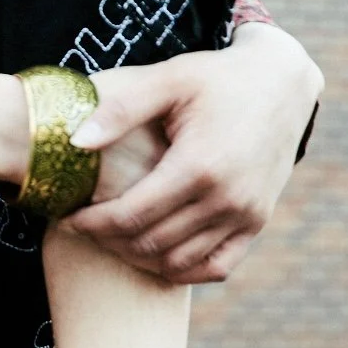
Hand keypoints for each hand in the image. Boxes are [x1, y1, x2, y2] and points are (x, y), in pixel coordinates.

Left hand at [63, 22, 322, 283]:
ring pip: (179, 262)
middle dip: (106, 241)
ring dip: (138, 257)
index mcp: (199, 165)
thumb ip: (120, 109)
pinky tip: (153, 253)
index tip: (65, 218)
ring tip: (109, 238)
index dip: (91, 223)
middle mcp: (226, 199)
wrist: (282, 82)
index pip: (131, 215)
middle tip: (80, 228)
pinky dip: (182, 270)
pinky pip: (217, 266)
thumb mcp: (168, 79)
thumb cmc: (217, 77)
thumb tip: (75, 142)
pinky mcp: (258, 221)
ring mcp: (246, 215)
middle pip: (150, 243)